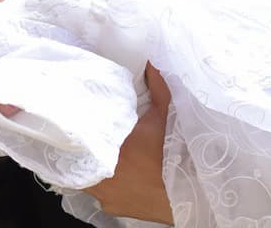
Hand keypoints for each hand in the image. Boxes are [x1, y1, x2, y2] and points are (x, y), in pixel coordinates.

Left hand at [85, 64, 173, 224]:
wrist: (190, 197)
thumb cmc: (175, 156)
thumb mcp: (166, 117)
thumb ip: (156, 89)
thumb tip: (151, 64)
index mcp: (107, 147)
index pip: (82, 135)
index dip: (79, 127)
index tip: (80, 119)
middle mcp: (99, 173)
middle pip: (79, 156)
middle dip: (85, 146)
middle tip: (91, 135)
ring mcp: (103, 194)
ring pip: (87, 176)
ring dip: (93, 166)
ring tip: (103, 154)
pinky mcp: (112, 207)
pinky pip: (100, 194)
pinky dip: (106, 185)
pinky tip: (116, 176)